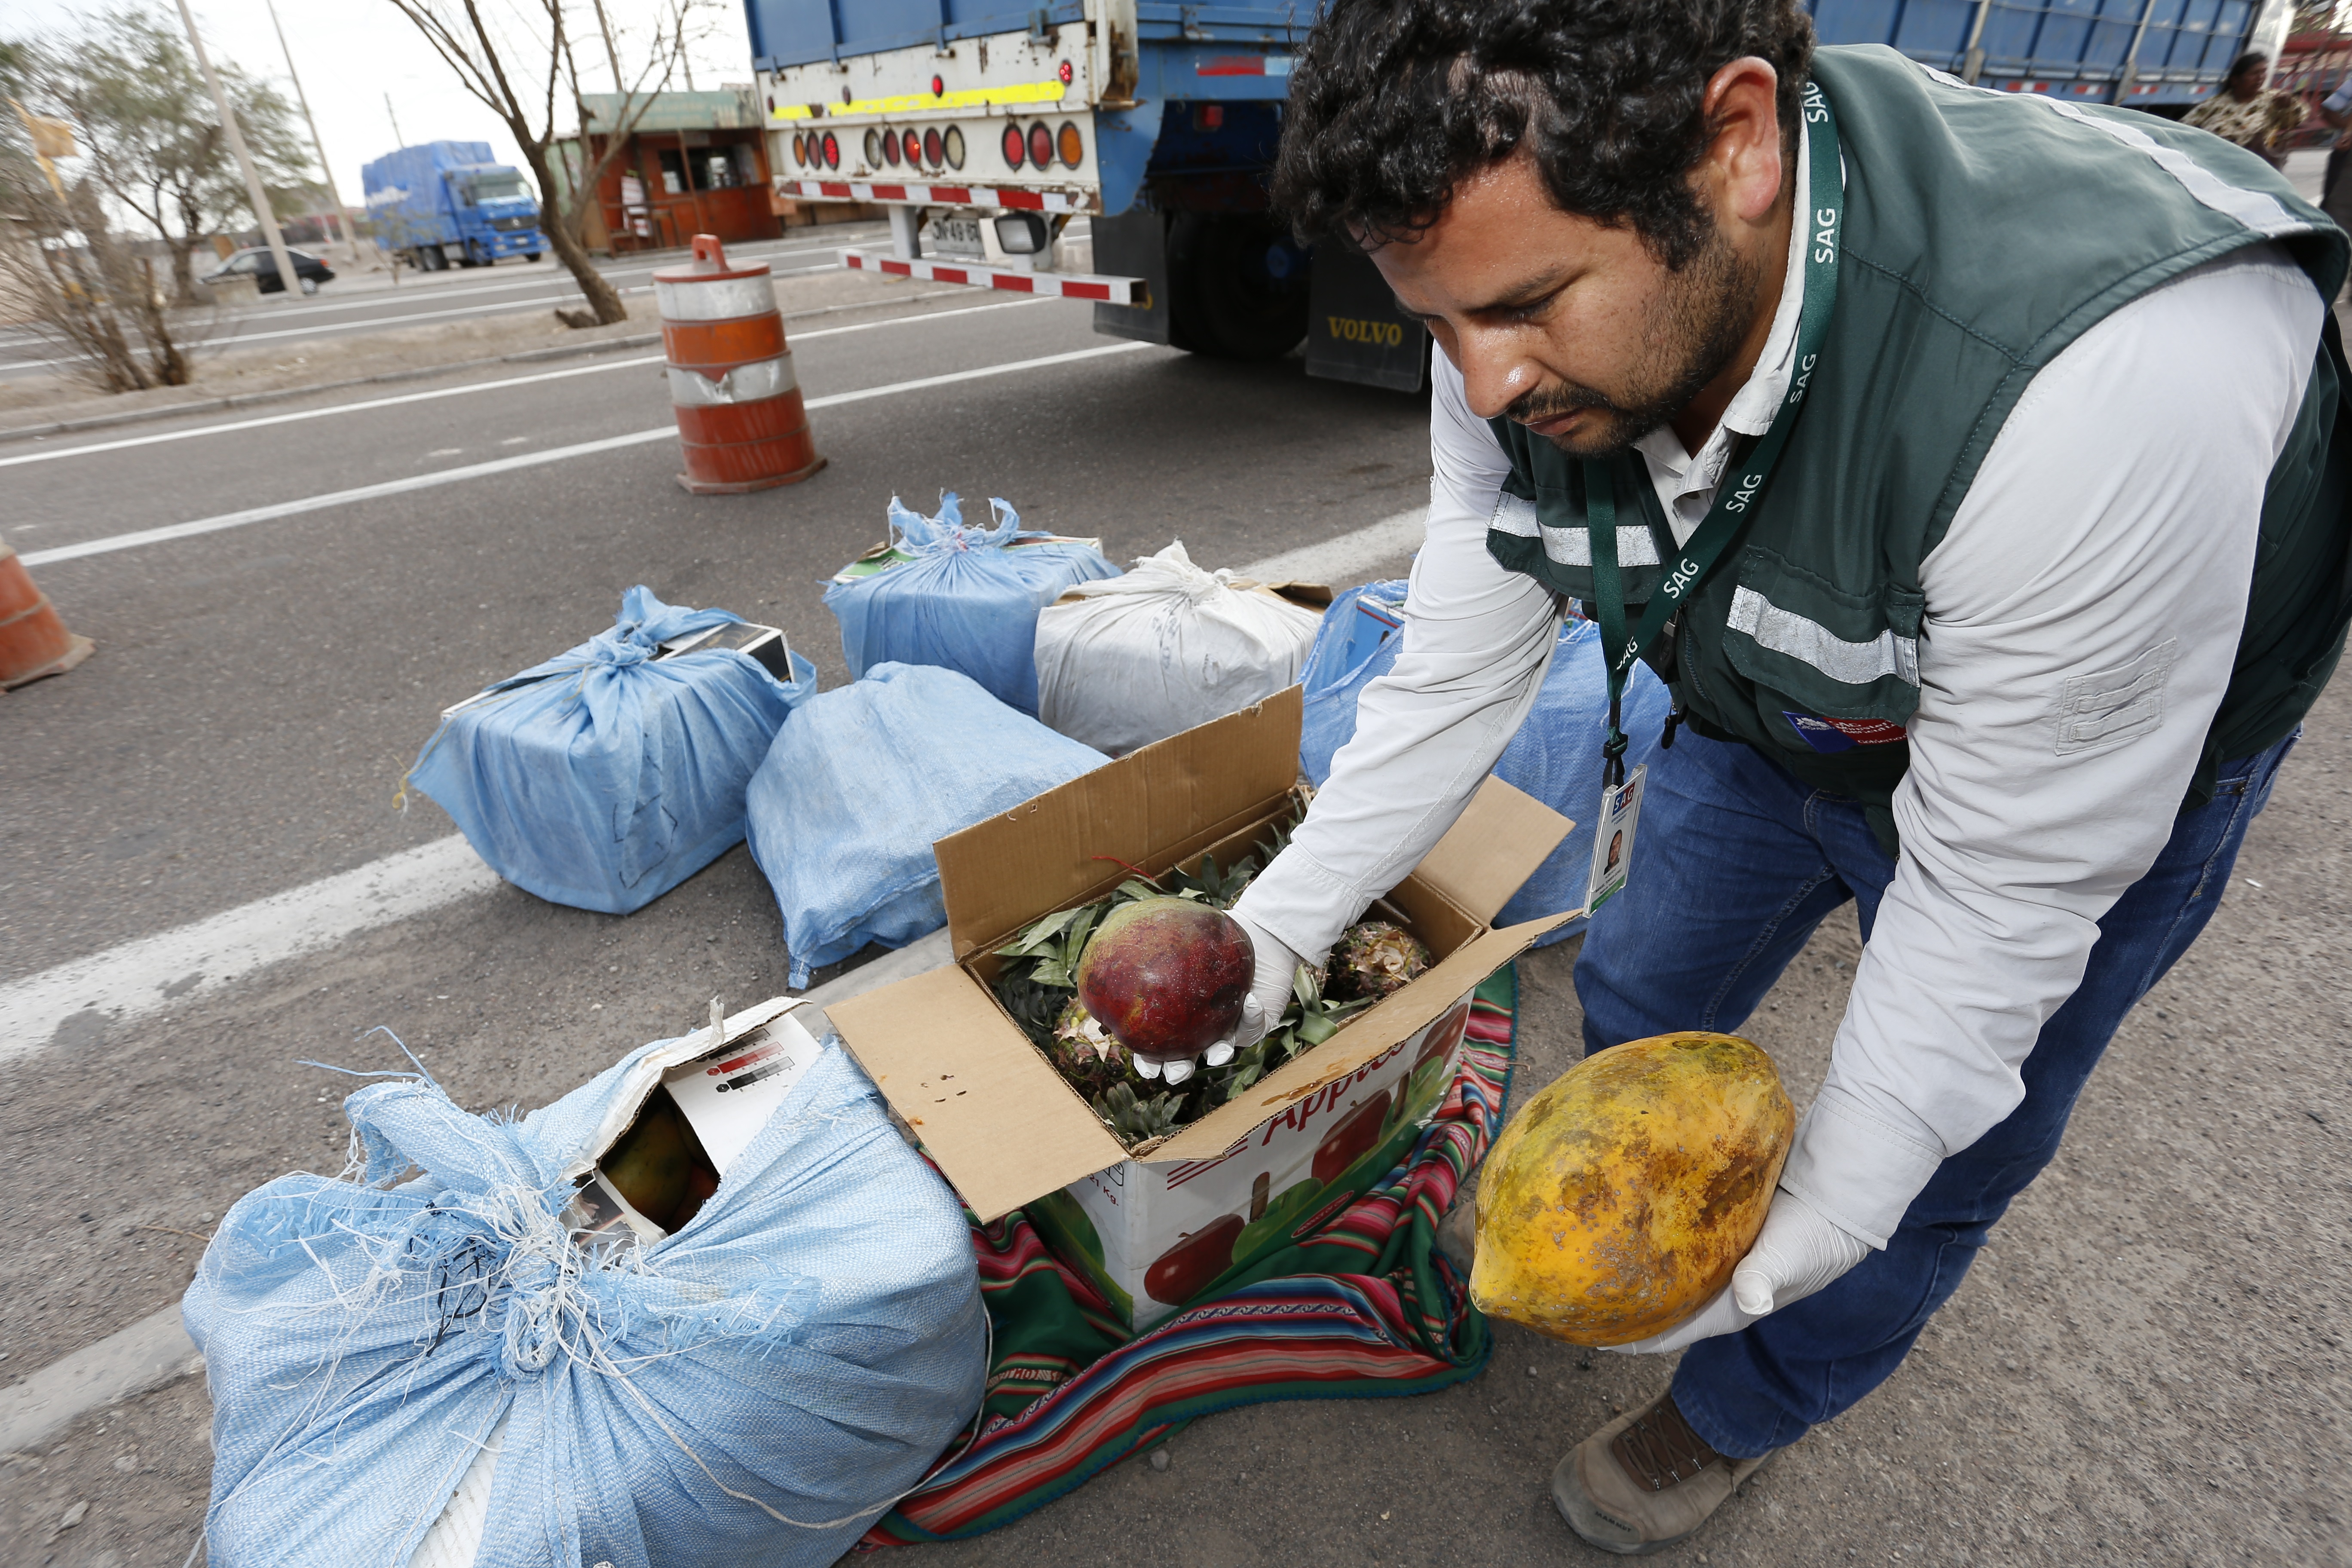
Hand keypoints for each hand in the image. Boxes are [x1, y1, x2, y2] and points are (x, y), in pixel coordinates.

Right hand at [1129, 908, 1306, 1085]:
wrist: (1256, 934)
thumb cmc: (1214, 938)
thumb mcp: (1183, 939)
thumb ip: (1158, 948)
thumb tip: (1121, 942)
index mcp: (1178, 1015)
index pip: (1157, 1045)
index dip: (1149, 1061)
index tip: (1146, 1068)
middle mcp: (1202, 1027)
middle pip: (1187, 1058)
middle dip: (1180, 1070)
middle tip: (1176, 1072)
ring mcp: (1229, 1027)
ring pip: (1221, 1051)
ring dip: (1218, 1055)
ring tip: (1217, 1054)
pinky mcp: (1256, 1022)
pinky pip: (1252, 1025)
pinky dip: (1250, 1016)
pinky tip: (1250, 1002)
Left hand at [1602, 1185, 1871, 1354]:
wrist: (1837, 1198)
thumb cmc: (1815, 1235)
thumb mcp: (1789, 1258)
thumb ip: (1766, 1277)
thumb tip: (1753, 1301)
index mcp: (1727, 1310)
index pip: (1667, 1335)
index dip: (1629, 1340)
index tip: (1586, 1336)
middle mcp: (1715, 1290)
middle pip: (1657, 1307)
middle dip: (1620, 1307)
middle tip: (1573, 1295)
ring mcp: (1713, 1261)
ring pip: (1662, 1274)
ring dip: (1632, 1272)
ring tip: (1586, 1259)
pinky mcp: (1713, 1231)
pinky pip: (1672, 1241)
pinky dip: (1649, 1240)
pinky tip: (1620, 1221)